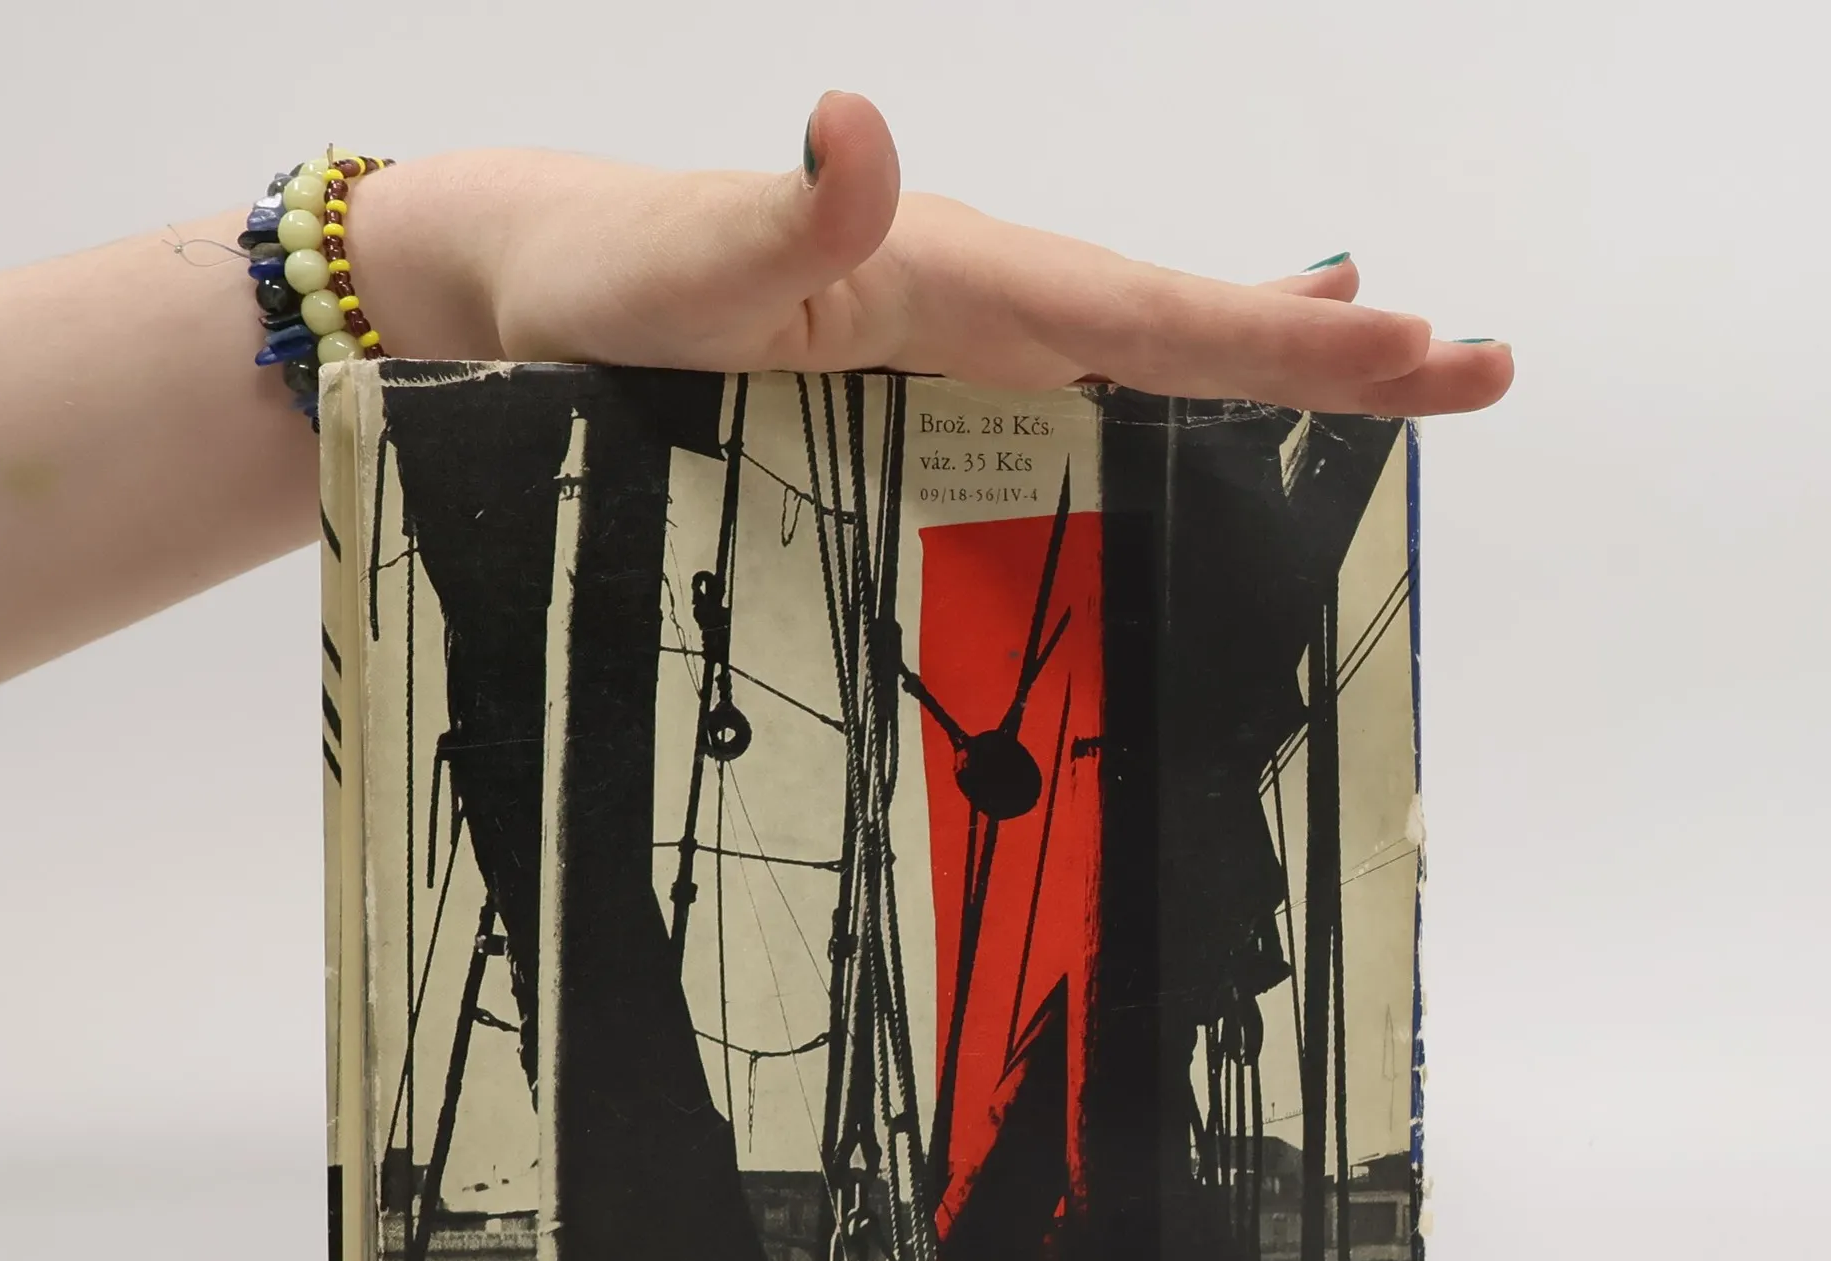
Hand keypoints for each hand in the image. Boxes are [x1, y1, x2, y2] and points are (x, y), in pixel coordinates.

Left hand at [351, 92, 1510, 416]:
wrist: (542, 275)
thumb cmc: (609, 287)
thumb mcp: (684, 270)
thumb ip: (780, 214)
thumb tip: (858, 127)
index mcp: (954, 280)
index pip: (1145, 318)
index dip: (1275, 343)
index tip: (1407, 354)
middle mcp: (981, 292)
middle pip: (1183, 325)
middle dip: (1331, 355)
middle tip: (1477, 371)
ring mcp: (964, 325)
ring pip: (1150, 344)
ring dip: (1280, 360)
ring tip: (1400, 372)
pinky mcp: (934, 359)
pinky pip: (1086, 369)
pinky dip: (1177, 367)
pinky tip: (1220, 375)